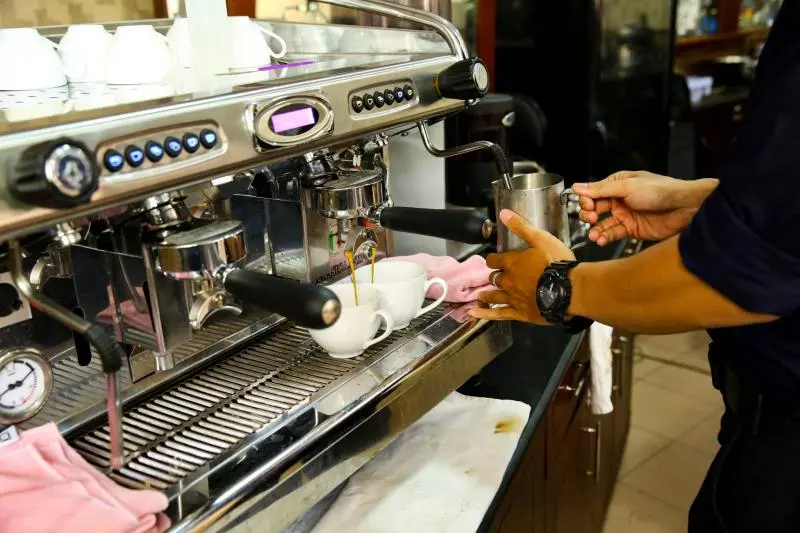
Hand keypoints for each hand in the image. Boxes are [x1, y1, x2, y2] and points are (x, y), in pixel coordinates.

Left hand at [469, 210, 574, 323]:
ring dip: (486, 294)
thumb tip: (504, 213)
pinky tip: (474, 314)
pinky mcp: (520, 313)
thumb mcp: (540, 239)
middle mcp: (509, 281)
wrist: (570, 289)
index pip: (494, 260)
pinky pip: (498, 314)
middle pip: (494, 278)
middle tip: (495, 277)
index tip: (495, 260)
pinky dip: (485, 314)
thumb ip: (521, 227)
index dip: (494, 259)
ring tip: (481, 296)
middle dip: (495, 277)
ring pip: (493, 296)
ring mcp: (513, 298)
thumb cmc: (558, 263)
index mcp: (512, 262)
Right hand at [573, 171, 716, 245]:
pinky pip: (613, 234)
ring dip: (595, 229)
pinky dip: (605, 238)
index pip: (593, 192)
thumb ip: (600, 189)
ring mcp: (625, 215)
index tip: (586, 205)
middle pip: (595, 208)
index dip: (586, 199)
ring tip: (593, 235)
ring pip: (602, 224)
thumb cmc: (661, 191)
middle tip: (589, 218)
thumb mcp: (627, 186)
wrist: (684, 208)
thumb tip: (578, 187)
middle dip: (588, 214)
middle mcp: (620, 199)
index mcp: (618, 184)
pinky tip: (601, 239)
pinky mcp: (632, 229)